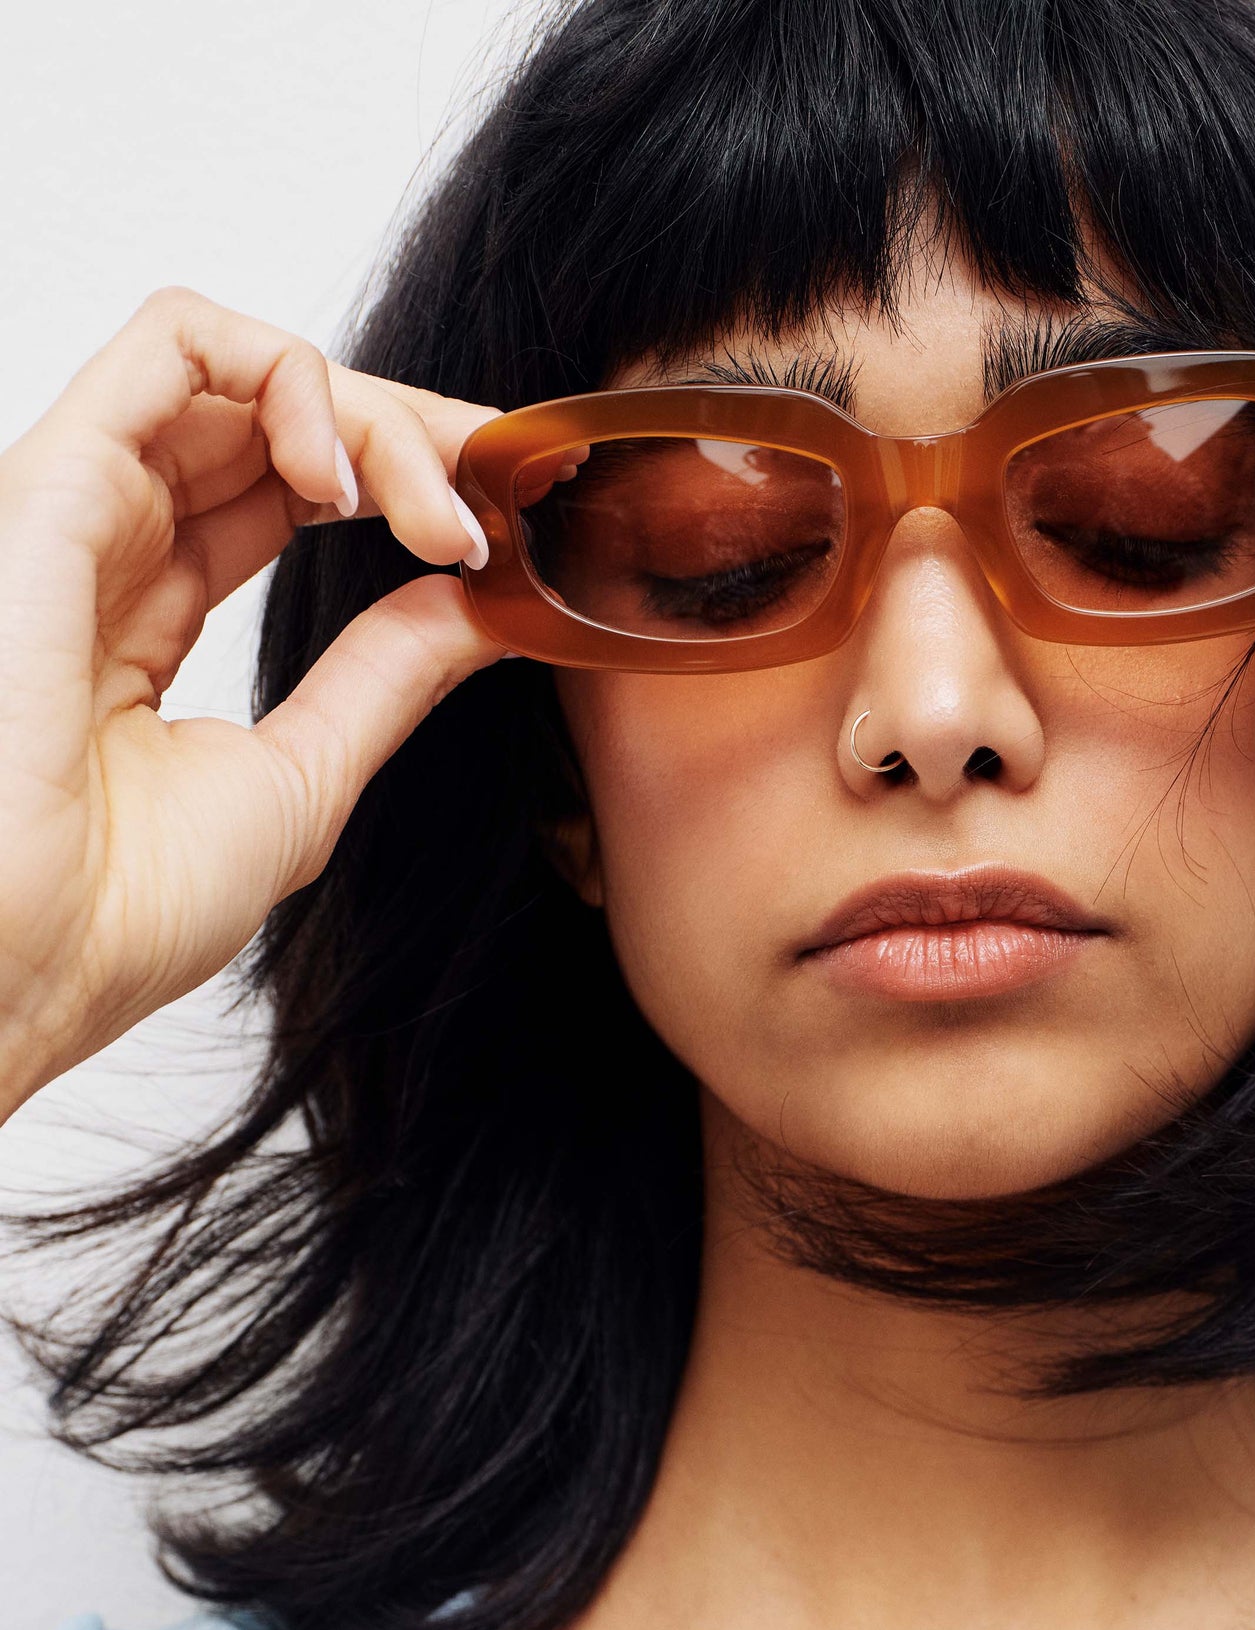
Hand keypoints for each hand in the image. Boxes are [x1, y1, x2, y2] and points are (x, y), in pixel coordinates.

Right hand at [0, 287, 508, 1119]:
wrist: (25, 965)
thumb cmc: (121, 911)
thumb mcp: (301, 778)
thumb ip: (383, 678)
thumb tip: (475, 599)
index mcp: (152, 610)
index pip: (293, 488)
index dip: (408, 483)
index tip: (510, 531)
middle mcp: (115, 540)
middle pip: (282, 417)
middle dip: (417, 439)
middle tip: (503, 507)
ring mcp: (87, 503)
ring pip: (248, 370)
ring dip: (376, 417)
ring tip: (441, 517)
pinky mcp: (61, 480)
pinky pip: (178, 343)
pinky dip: (294, 377)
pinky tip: (352, 484)